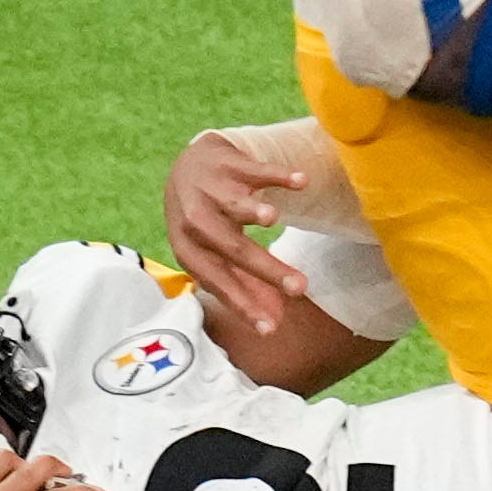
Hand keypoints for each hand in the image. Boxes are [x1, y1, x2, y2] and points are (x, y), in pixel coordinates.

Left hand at [163, 130, 313, 334]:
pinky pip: (255, 169)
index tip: (271, 329)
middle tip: (301, 288)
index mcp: (189, 249)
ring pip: (233, 203)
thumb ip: (243, 286)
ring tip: (274, 218)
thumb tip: (273, 325)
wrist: (191, 165)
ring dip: (252, 210)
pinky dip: (279, 175)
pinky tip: (302, 181)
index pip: (216, 281)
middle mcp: (194, 219)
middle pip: (232, 248)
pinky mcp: (228, 162)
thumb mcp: (216, 253)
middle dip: (267, 269)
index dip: (242, 305)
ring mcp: (209, 188)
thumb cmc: (209, 221)